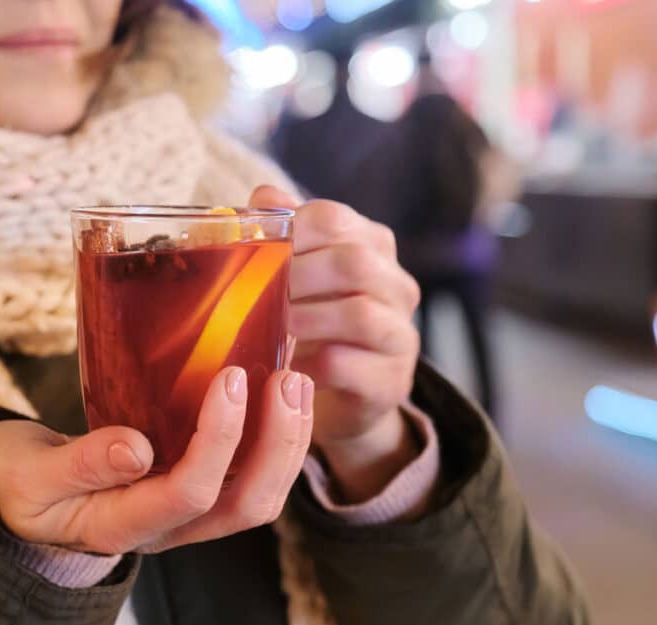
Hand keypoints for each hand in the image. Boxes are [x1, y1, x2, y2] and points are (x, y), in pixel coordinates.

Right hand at [0, 367, 313, 554]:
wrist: (13, 493)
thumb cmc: (14, 482)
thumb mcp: (28, 474)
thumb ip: (79, 464)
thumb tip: (136, 448)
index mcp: (122, 525)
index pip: (189, 493)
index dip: (219, 437)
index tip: (229, 377)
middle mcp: (166, 528)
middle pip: (245, 505)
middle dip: (278, 443)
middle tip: (287, 378)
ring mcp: (184, 514)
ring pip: (258, 495)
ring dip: (287, 442)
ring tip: (295, 379)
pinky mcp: (191, 491)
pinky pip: (247, 475)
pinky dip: (273, 436)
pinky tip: (278, 389)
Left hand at [250, 186, 421, 503]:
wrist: (341, 395)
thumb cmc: (313, 324)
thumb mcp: (297, 275)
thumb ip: (283, 234)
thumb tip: (263, 197)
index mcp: (372, 246)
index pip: (335, 218)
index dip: (290, 231)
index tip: (256, 250)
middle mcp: (397, 285)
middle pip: (354, 262)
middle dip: (297, 276)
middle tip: (256, 293)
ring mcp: (400, 334)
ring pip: (360, 313)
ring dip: (306, 318)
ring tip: (272, 328)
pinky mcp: (391, 380)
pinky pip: (347, 365)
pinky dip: (309, 364)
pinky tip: (285, 367)